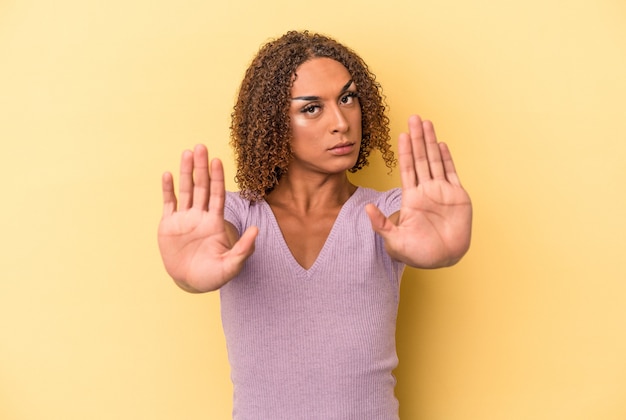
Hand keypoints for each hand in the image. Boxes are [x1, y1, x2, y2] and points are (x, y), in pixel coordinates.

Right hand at [157, 144, 257, 291]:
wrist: (190, 283)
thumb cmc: (213, 275)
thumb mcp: (231, 265)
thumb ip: (243, 248)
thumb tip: (256, 230)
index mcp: (215, 222)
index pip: (217, 195)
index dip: (217, 178)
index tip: (217, 160)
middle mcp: (199, 216)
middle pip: (201, 187)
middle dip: (201, 167)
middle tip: (201, 146)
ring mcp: (183, 219)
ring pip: (185, 190)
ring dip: (185, 172)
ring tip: (187, 153)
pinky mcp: (168, 225)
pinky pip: (169, 203)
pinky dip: (167, 189)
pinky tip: (168, 175)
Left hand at [366, 115, 471, 267]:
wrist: (444, 260)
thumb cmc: (418, 253)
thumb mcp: (394, 241)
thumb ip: (381, 224)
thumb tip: (366, 208)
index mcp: (411, 199)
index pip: (407, 169)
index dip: (405, 152)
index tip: (401, 134)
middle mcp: (426, 191)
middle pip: (420, 159)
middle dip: (417, 139)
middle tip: (414, 118)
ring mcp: (442, 192)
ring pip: (435, 161)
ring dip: (431, 142)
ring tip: (427, 123)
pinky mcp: (457, 197)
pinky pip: (452, 174)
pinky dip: (447, 159)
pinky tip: (441, 145)